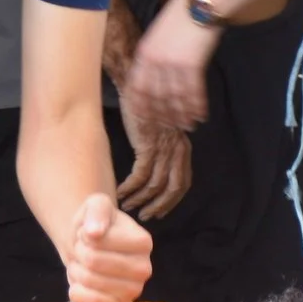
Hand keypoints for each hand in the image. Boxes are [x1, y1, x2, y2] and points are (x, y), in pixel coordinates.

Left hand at [63, 194, 152, 301]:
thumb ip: (97, 211)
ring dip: (76, 271)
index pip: (99, 241)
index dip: (83, 236)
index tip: (87, 234)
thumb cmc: (94, 226)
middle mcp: (145, 269)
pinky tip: (77, 285)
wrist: (88, 248)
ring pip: (90, 282)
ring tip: (81, 265)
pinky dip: (78, 294)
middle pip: (92, 262)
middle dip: (78, 253)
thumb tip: (94, 232)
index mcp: (144, 241)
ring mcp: (134, 291)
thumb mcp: (95, 205)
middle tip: (81, 250)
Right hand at [117, 105, 193, 220]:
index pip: (183, 182)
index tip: (160, 211)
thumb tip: (152, 168)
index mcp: (183, 147)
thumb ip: (161, 148)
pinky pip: (140, 175)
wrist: (136, 86)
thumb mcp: (159, 129)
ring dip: (140, 199)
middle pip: (173, 188)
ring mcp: (163, 148)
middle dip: (159, 206)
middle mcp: (177, 150)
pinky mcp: (147, 145)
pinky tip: (119, 192)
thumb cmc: (144, 106)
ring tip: (126, 206)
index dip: (172, 200)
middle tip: (145, 215)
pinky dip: (130, 187)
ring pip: (155, 184)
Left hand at [121, 6, 218, 130]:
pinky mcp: (193, 65)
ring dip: (182, 114)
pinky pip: (194, 92)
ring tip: (187, 125)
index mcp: (144, 53)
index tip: (143, 117)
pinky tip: (201, 115)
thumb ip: (153, 54)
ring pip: (175, 98)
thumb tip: (153, 72)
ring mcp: (173, 64)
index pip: (136, 86)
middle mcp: (155, 62)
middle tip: (169, 127)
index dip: (139, 105)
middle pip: (155, 96)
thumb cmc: (180, 16)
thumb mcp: (157, 34)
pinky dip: (197, 105)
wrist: (200, 4)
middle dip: (162, 114)